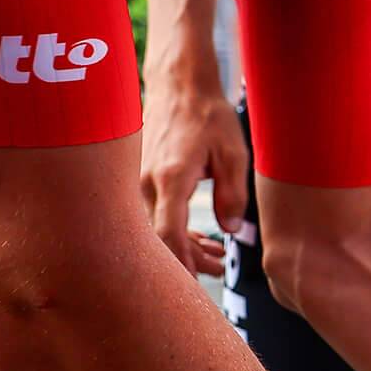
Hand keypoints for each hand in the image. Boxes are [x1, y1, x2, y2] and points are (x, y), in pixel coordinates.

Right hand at [138, 72, 249, 277]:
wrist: (179, 86)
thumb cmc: (208, 115)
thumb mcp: (234, 152)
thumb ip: (233, 193)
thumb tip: (229, 229)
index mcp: (171, 177)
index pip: (167, 234)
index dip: (181, 263)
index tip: (195, 283)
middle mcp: (146, 182)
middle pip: (158, 239)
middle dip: (187, 261)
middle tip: (218, 270)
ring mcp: (137, 181)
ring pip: (153, 229)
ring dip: (184, 247)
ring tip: (218, 257)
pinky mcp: (139, 180)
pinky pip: (152, 214)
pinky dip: (175, 230)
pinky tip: (201, 237)